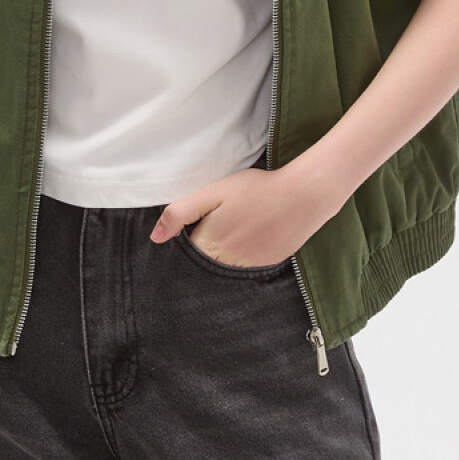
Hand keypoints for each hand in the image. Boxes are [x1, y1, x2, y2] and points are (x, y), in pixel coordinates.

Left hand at [149, 160, 333, 269]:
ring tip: (236, 229)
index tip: (193, 225)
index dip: (185, 239)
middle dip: (202, 251)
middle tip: (219, 224)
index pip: (184, 255)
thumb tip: (155, 238)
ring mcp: (248, 269)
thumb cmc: (256, 190)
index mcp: (209, 246)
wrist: (303, 195)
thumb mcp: (213, 192)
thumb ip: (180, 213)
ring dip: (223, 255)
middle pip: (202, 265)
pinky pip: (245, 268)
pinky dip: (243, 256)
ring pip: (223, 269)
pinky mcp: (267, 266)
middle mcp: (226, 265)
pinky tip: (252, 236)